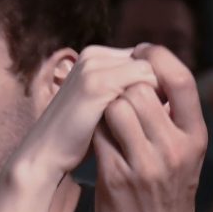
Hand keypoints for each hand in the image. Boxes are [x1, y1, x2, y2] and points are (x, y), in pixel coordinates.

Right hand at [8, 45, 173, 187]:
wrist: (46, 156)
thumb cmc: (78, 138)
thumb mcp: (105, 107)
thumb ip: (126, 92)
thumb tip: (167, 94)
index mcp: (95, 57)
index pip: (144, 60)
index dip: (156, 85)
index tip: (157, 112)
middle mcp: (94, 55)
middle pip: (151, 62)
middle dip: (159, 89)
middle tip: (158, 120)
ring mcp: (94, 67)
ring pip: (152, 71)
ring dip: (158, 98)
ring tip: (151, 125)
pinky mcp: (97, 83)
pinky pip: (145, 83)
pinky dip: (151, 104)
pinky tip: (147, 127)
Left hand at [94, 43, 212, 211]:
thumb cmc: (165, 197)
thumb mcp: (184, 156)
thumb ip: (172, 118)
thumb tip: (150, 69)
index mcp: (195, 137)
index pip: (181, 79)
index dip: (157, 56)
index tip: (141, 51)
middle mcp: (175, 148)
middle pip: (139, 89)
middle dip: (122, 87)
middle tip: (114, 97)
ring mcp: (146, 164)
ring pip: (116, 107)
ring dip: (103, 108)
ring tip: (105, 121)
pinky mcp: (117, 179)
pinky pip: (98, 135)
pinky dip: (92, 132)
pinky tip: (92, 140)